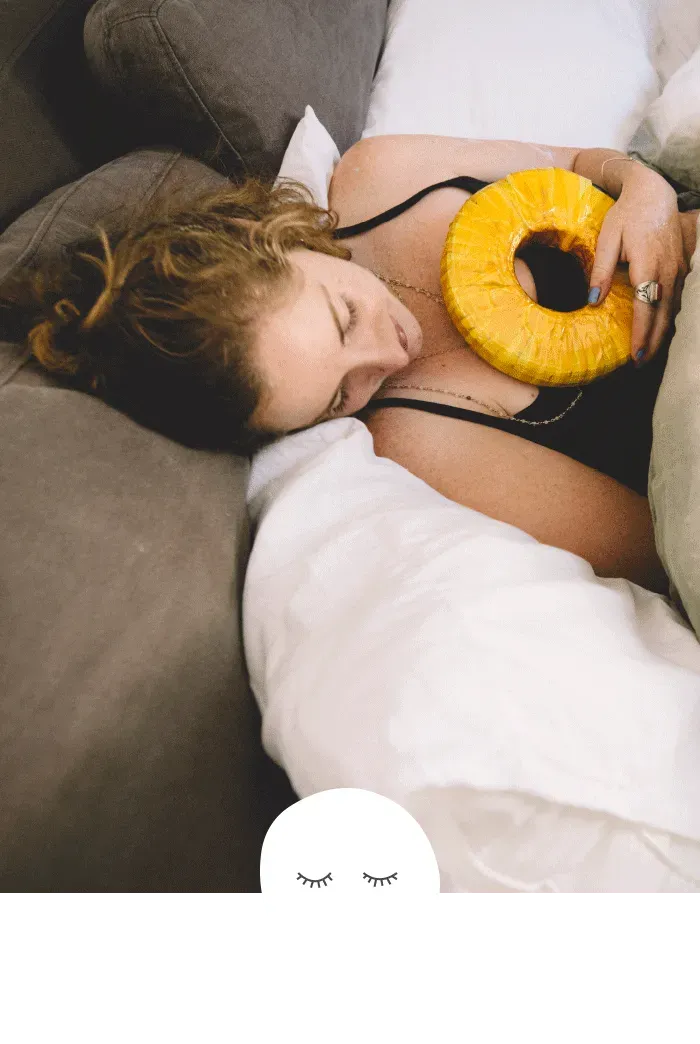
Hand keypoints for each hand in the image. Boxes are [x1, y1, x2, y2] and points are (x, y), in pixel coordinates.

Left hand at [587, 165, 687, 364]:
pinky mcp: (681, 268)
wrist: (654, 193)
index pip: (645, 307)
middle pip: (663, 315)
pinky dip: (668, 317)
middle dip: (653, 343)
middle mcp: (667, 271)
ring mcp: (678, 270)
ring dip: (662, 333)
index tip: (634, 355)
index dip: (641, 334)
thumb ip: (601, 270)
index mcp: (647, 265)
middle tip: (640, 364)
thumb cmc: (627, 215)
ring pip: (673, 309)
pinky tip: (659, 329)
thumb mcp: (608, 239)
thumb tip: (593, 301)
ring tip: (649, 353)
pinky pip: (676, 299)